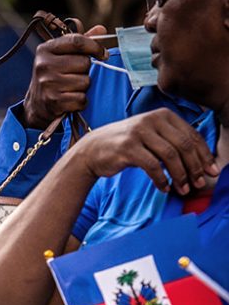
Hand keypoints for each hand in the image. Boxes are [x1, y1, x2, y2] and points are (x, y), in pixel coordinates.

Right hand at [22, 25, 108, 129]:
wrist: (37, 104)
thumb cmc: (54, 76)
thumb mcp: (61, 55)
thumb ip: (81, 43)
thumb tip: (101, 29)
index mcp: (46, 49)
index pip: (77, 41)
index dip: (95, 46)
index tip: (102, 54)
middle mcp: (44, 65)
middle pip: (84, 62)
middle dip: (85, 70)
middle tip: (74, 75)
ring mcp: (47, 83)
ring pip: (85, 81)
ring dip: (83, 87)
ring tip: (71, 88)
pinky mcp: (53, 101)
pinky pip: (81, 99)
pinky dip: (80, 102)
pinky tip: (70, 99)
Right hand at [69, 108, 217, 193]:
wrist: (92, 150)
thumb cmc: (126, 146)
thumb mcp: (151, 136)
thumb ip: (172, 142)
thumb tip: (202, 161)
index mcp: (163, 115)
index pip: (192, 135)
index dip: (205, 155)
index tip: (212, 171)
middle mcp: (152, 120)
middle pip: (184, 145)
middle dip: (195, 167)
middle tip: (199, 183)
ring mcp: (139, 132)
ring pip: (170, 156)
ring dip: (180, 176)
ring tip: (183, 189)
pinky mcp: (127, 148)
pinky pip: (152, 166)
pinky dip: (161, 180)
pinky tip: (164, 188)